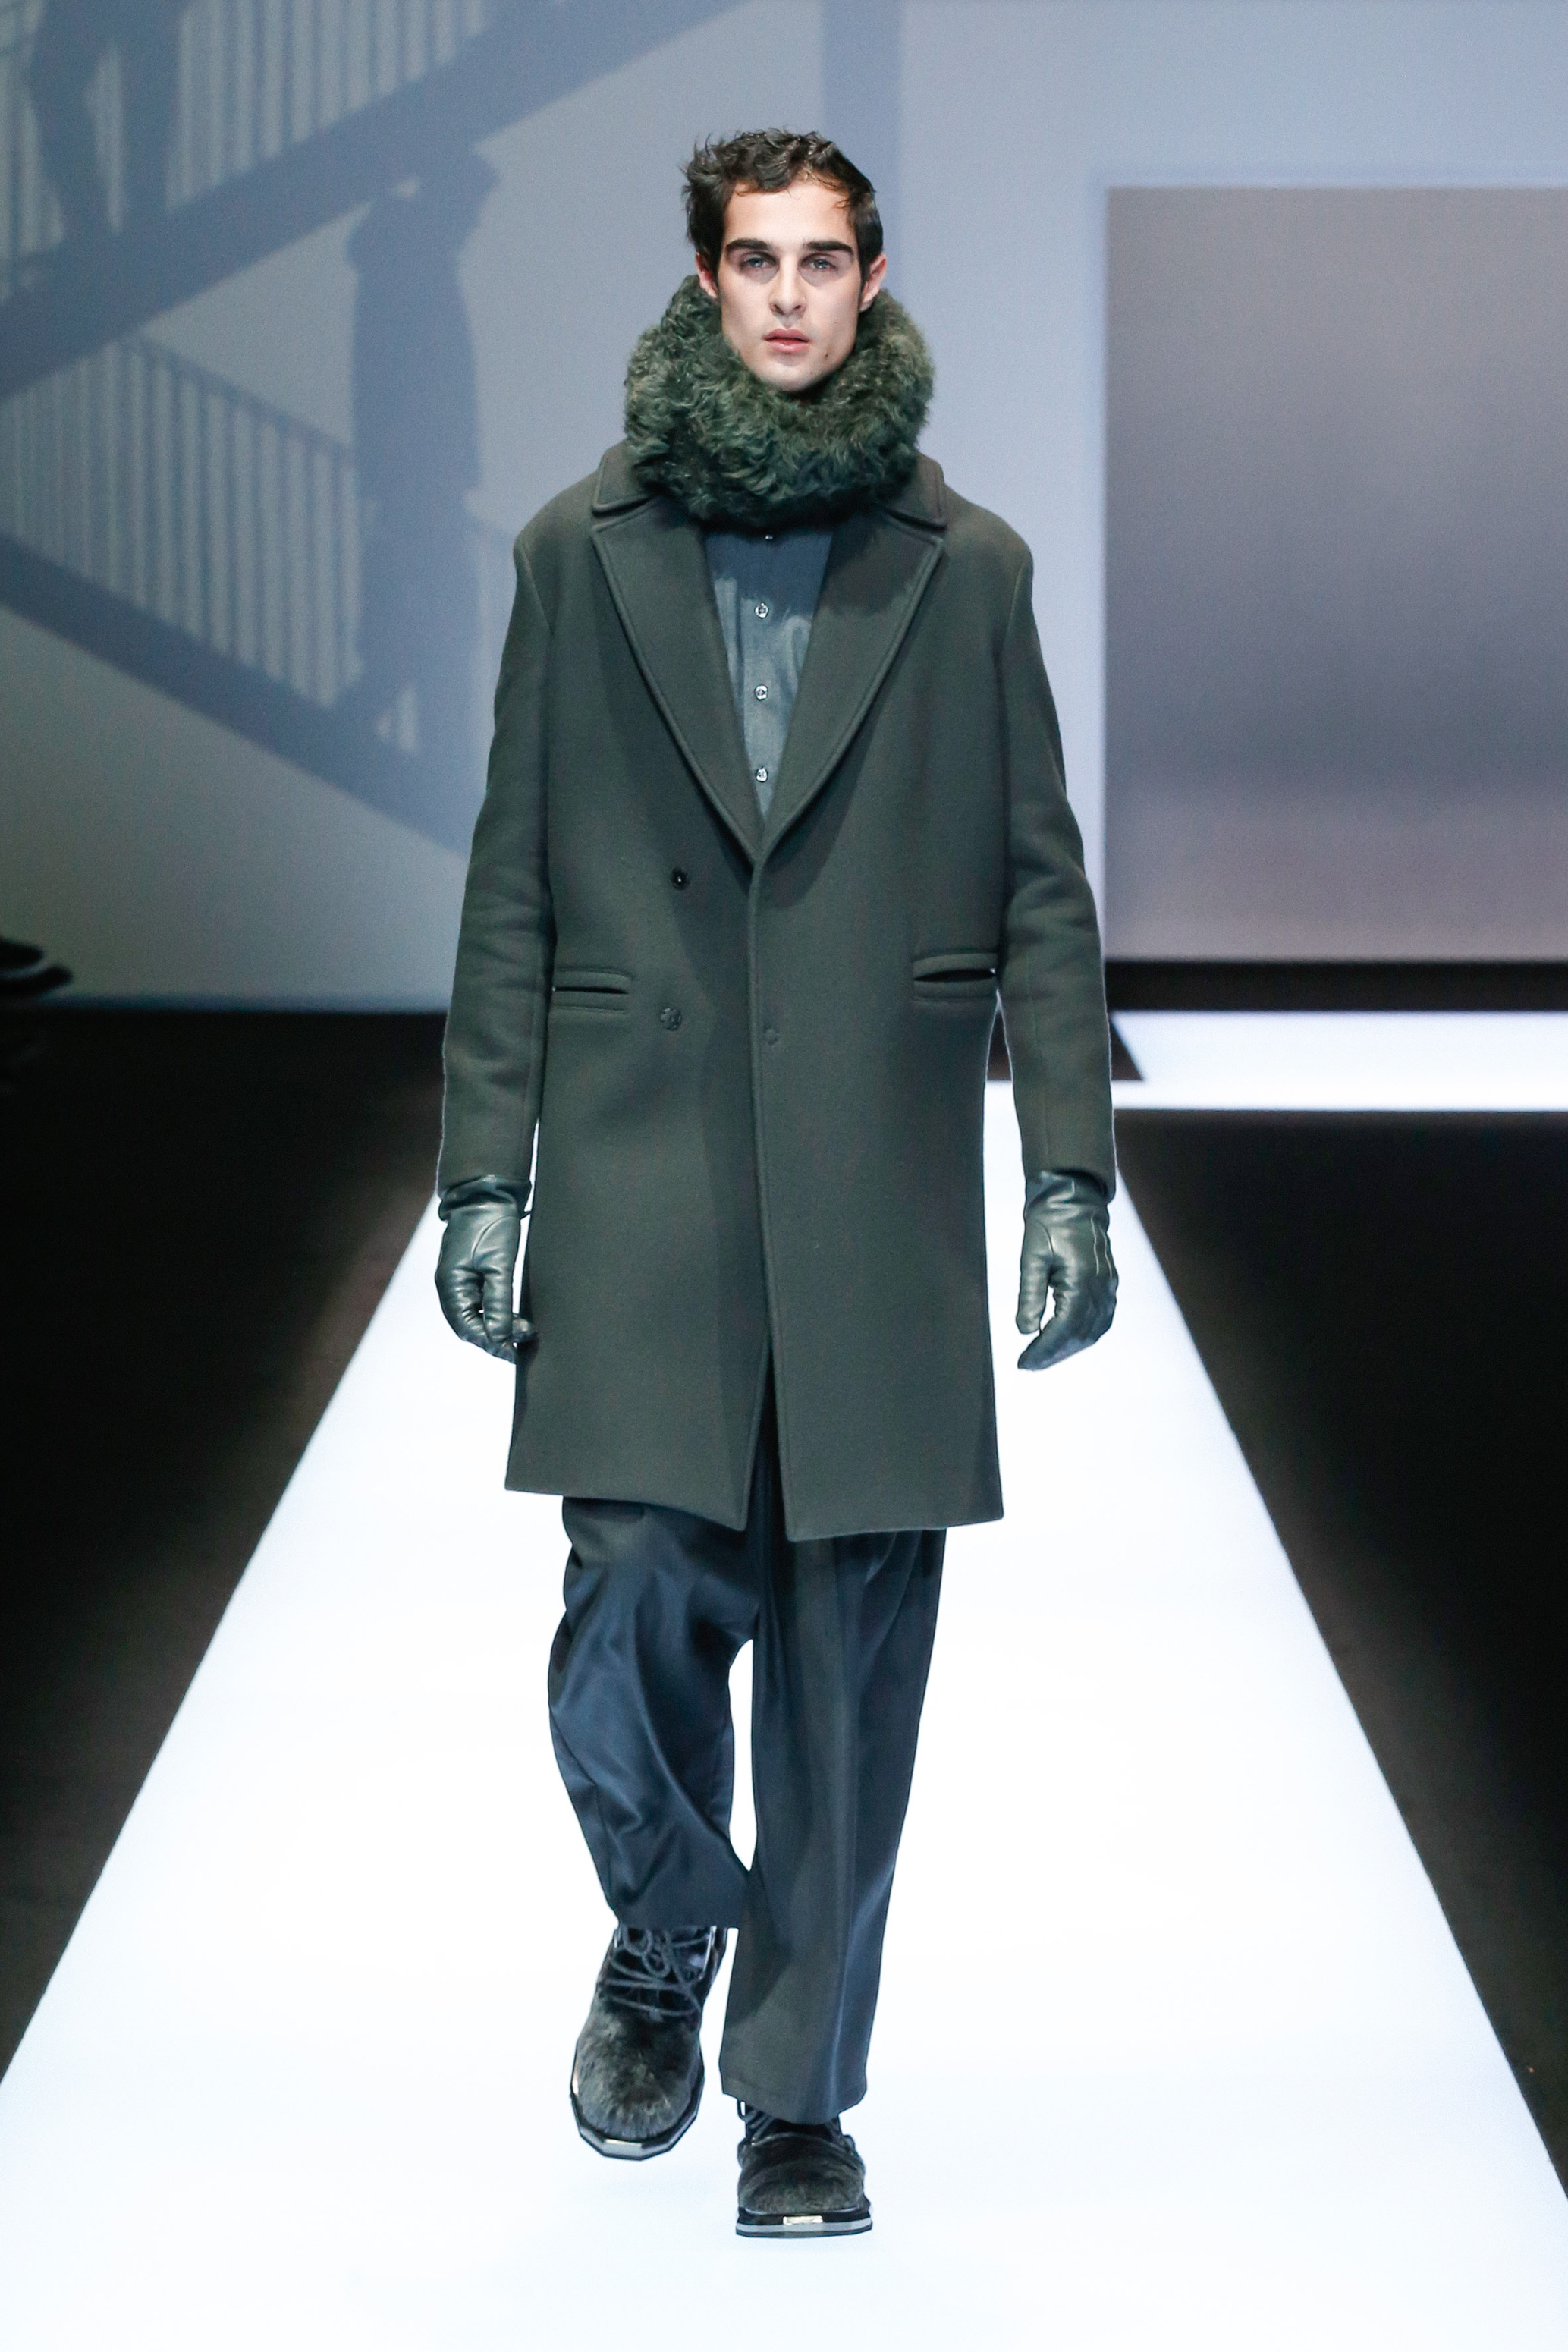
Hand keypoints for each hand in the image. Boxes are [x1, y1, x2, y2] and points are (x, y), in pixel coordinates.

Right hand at [435, 1179, 534, 1362]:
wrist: (487, 1194)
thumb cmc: (491, 1226)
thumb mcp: (499, 1266)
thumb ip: (499, 1303)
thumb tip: (499, 1337)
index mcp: (451, 1286)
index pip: (468, 1328)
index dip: (491, 1343)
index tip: (514, 1353)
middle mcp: (450, 1286)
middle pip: (470, 1325)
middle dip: (496, 1337)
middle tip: (523, 1344)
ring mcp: (458, 1280)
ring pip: (476, 1315)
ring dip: (498, 1325)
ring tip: (525, 1330)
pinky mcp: (469, 1273)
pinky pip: (480, 1302)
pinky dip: (496, 1312)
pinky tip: (513, 1316)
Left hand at [1015, 1171, 1116, 1370]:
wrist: (1074, 1202)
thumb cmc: (1049, 1226)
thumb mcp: (1031, 1258)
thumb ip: (1029, 1295)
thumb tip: (1024, 1331)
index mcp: (1081, 1280)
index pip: (1063, 1328)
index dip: (1044, 1350)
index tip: (1023, 1362)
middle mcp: (1100, 1287)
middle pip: (1079, 1335)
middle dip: (1054, 1354)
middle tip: (1029, 1364)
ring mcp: (1109, 1286)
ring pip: (1093, 1331)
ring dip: (1069, 1348)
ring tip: (1043, 1356)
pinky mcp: (1110, 1284)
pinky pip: (1102, 1319)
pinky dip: (1084, 1335)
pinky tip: (1066, 1341)